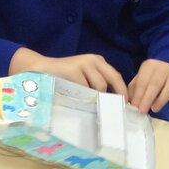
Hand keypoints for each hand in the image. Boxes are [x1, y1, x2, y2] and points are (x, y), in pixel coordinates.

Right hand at [10, 48, 127, 96]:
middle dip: (118, 94)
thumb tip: (113, 101)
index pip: (116, 76)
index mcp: (98, 61)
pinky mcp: (74, 70)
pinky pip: (86, 88)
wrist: (41, 69)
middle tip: (119, 108)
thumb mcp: (84, 77)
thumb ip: (97, 83)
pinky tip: (77, 97)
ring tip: (87, 101)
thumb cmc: (64, 77)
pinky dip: (84, 96)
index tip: (127, 104)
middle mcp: (93, 60)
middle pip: (112, 79)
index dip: (122, 90)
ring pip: (100, 86)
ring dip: (96, 96)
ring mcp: (84, 64)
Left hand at [127, 58, 168, 113]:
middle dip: (148, 98)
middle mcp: (164, 68)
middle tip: (142, 110)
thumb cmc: (150, 79)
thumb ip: (134, 91)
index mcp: (150, 66)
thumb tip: (129, 104)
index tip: (134, 106)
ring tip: (154, 109)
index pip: (143, 80)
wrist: (167, 70)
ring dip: (162, 99)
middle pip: (156, 83)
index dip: (138, 94)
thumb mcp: (140, 81)